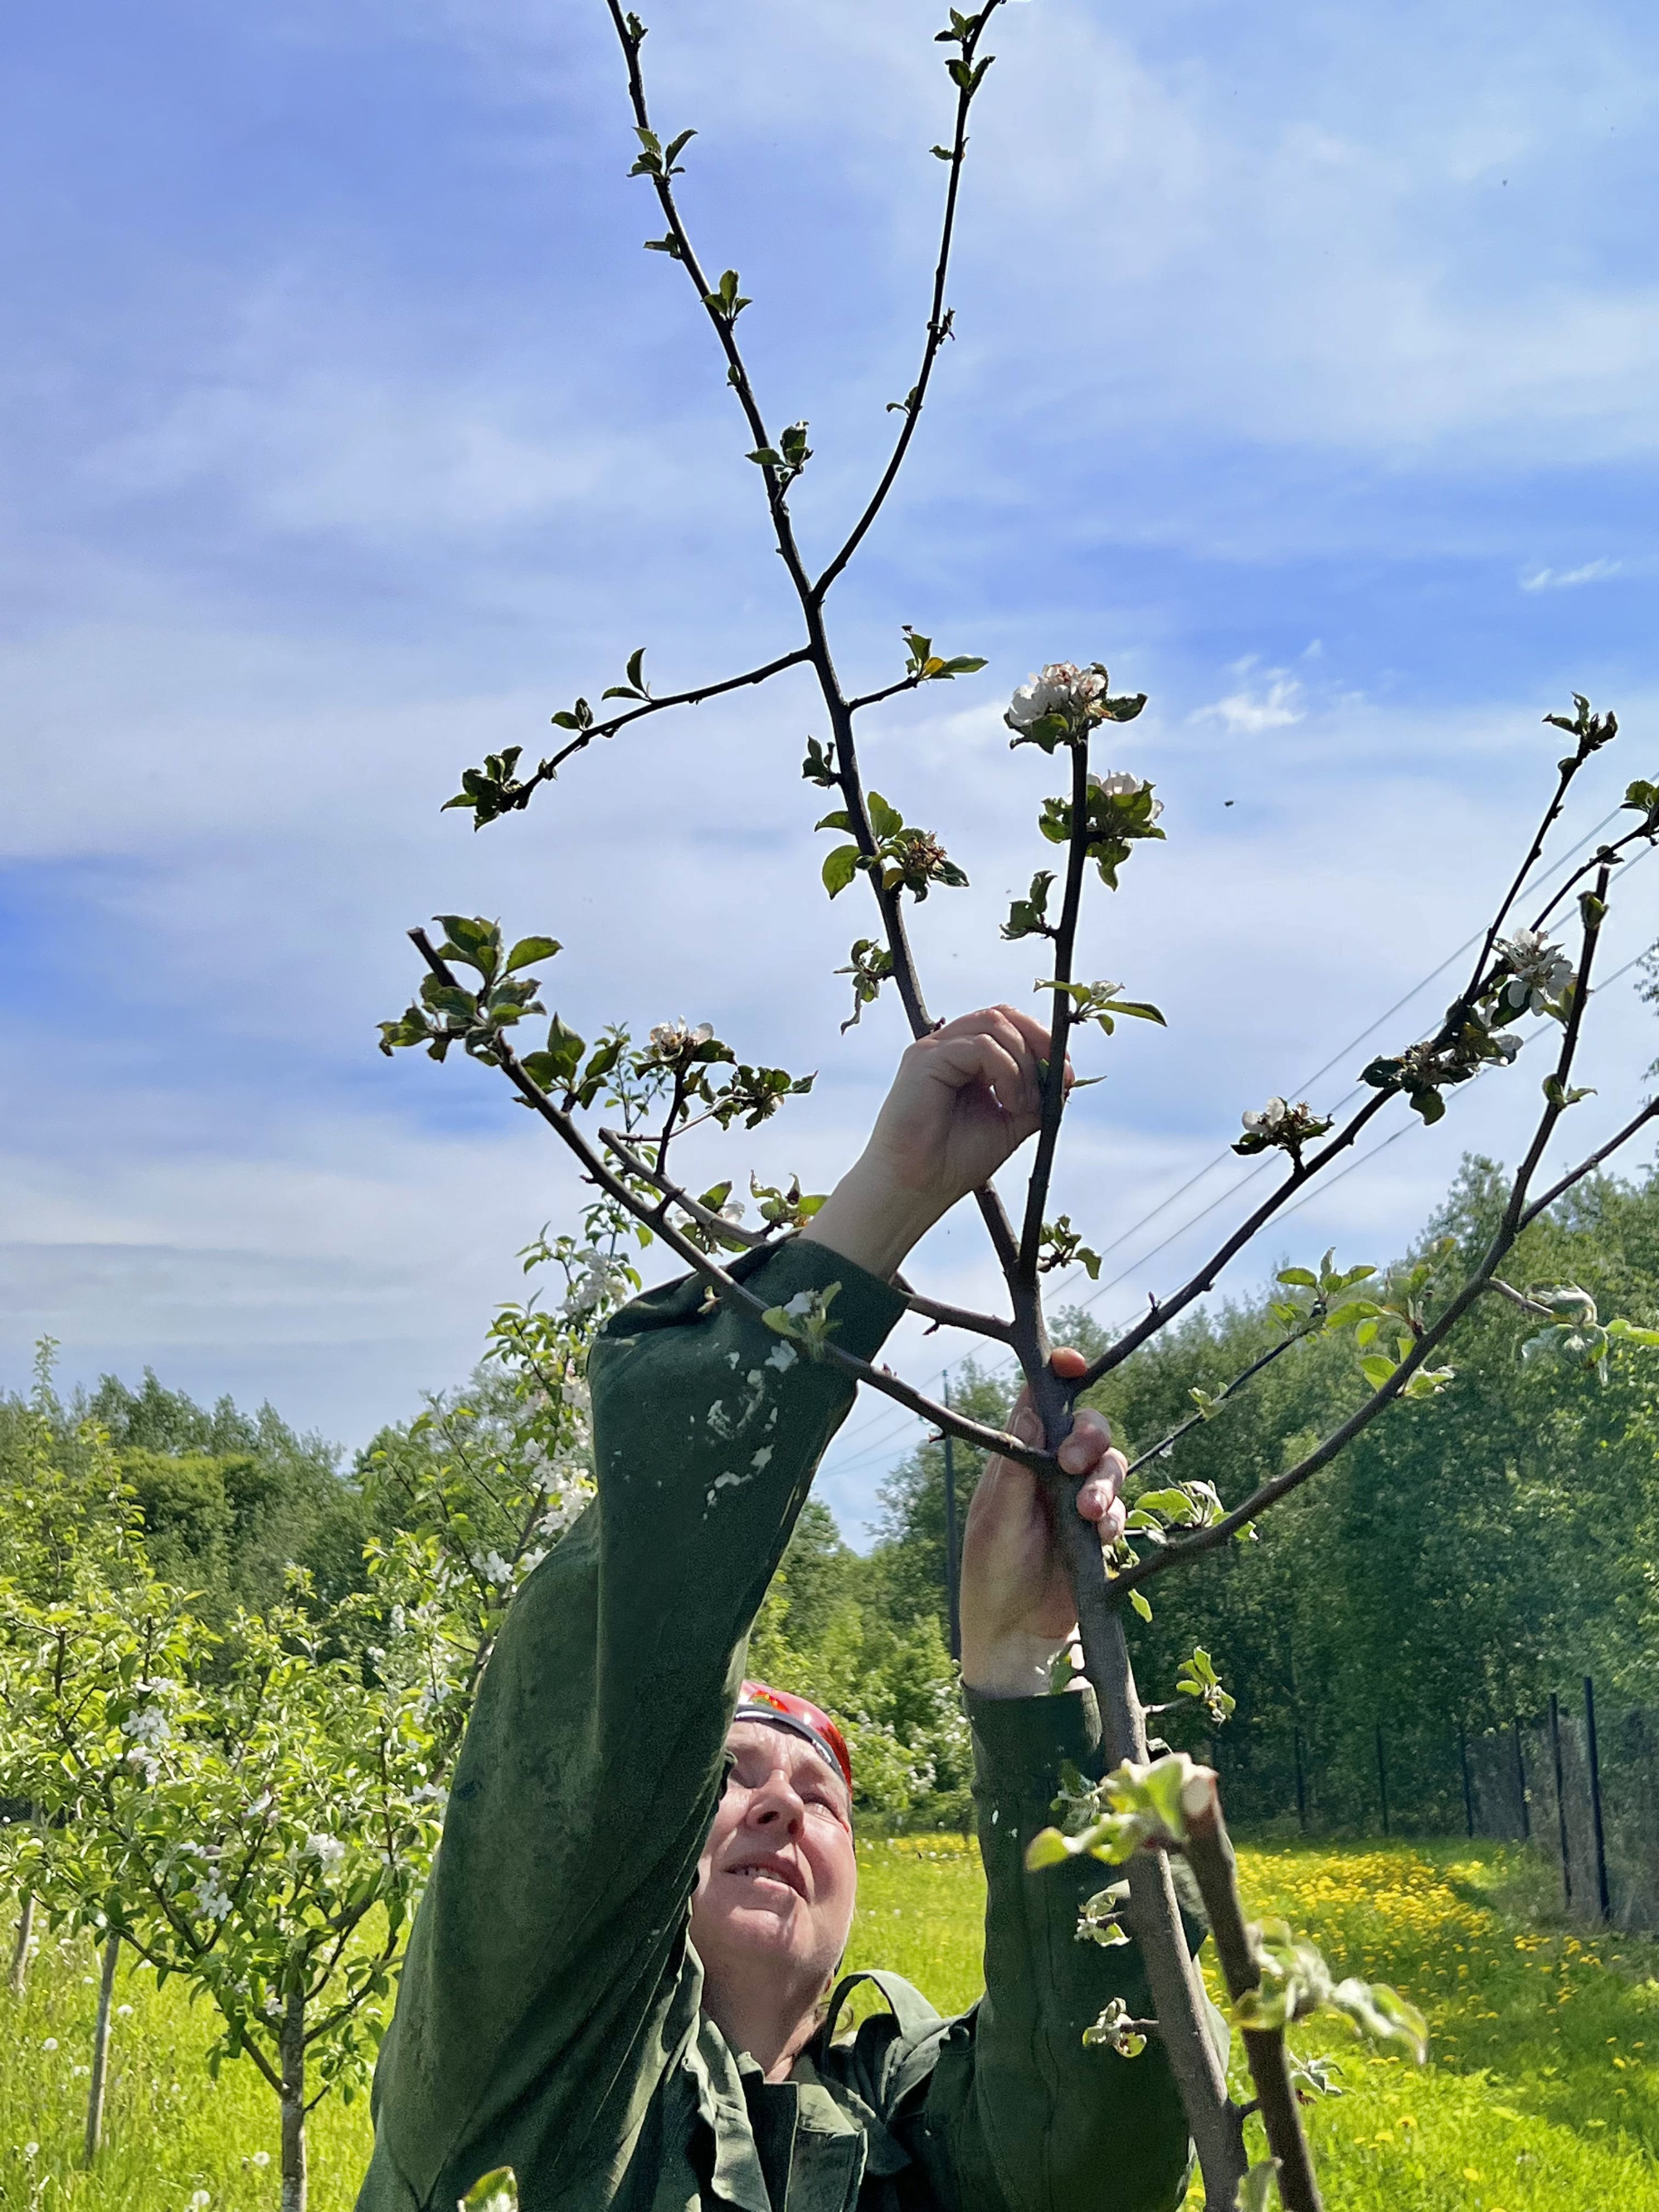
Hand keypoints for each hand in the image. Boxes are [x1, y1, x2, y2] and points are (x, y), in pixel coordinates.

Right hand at [802, 1006, 1066, 1278]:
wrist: (917, 1188)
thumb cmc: (953, 1161)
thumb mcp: (1010, 1124)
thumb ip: (1036, 1098)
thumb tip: (1066, 1077)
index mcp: (965, 1060)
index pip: (1006, 1024)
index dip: (1041, 1039)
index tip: (1065, 1075)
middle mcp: (947, 1047)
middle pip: (1001, 1014)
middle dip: (1039, 1039)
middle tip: (1058, 1075)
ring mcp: (934, 1049)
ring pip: (994, 1024)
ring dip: (1024, 1062)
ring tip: (1021, 1103)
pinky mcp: (924, 1058)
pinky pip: (981, 1046)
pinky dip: (1007, 1071)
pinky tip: (1007, 1103)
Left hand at [958, 1349, 1125, 1697]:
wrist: (1013, 1635)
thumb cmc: (990, 1573)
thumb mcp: (997, 1518)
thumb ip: (1018, 1466)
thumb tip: (1033, 1406)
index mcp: (1019, 1456)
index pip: (1041, 1400)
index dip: (1060, 1372)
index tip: (1073, 1362)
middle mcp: (1051, 1470)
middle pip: (1088, 1428)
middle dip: (1091, 1438)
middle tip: (1074, 1464)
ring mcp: (1078, 1500)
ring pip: (1110, 1466)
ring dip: (1105, 1484)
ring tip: (1088, 1515)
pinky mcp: (1099, 1531)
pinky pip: (1120, 1509)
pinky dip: (1115, 1517)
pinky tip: (1101, 1537)